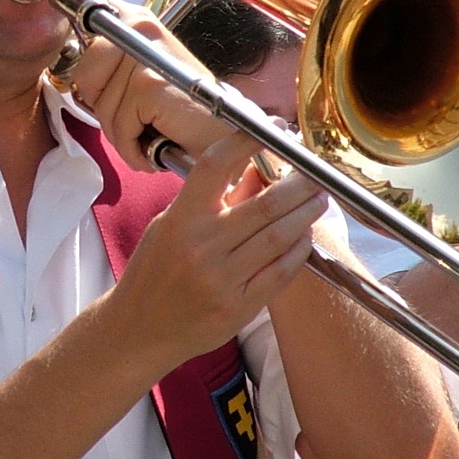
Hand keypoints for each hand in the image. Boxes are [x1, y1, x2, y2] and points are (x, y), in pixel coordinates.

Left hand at [6, 0, 229, 166]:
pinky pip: (117, 123)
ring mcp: (144, 51)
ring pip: (97, 100)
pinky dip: (134, 144)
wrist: (222, 140)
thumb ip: (105, 66)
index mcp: (134, 21)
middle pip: (81, 69)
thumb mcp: (135, 80)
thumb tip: (72, 65)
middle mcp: (140, 25)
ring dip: (120, 129)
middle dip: (103, 105)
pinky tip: (158, 137)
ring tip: (151, 126)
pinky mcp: (148, 82)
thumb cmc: (176, 115)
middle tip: (140, 112)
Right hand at [109, 130, 326, 369]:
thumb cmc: (155, 271)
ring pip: (279, 237)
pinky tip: (304, 238)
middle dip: (300, 184)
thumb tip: (258, 169)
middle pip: (265, 204)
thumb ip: (212, 200)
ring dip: (306, 215)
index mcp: (180, 219)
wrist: (139, 329)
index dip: (249, 142)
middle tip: (316, 174)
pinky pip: (280, 273)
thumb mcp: (171, 225)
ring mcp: (220, 280)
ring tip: (318, 200)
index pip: (217, 165)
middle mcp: (200, 246)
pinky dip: (299, 251)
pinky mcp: (237, 308)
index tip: (276, 129)